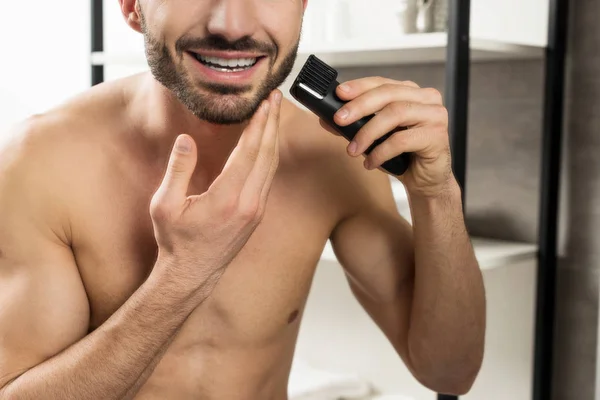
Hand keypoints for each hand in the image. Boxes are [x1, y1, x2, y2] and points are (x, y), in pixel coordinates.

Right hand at [149, 90, 281, 298]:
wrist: (191, 275)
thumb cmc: (176, 241)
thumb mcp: (165, 205)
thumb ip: (178, 170)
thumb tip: (186, 140)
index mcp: (227, 198)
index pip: (250, 152)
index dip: (260, 124)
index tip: (266, 103)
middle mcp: (249, 204)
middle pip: (268, 155)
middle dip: (273, 123)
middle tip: (277, 98)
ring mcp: (256, 210)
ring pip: (272, 166)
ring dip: (274, 138)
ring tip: (275, 114)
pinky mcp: (257, 214)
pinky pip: (268, 178)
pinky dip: (270, 155)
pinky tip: (268, 143)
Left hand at [321, 77, 454, 196]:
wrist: (427, 181)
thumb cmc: (403, 156)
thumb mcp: (375, 137)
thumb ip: (354, 125)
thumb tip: (326, 119)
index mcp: (412, 92)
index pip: (382, 83)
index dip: (360, 86)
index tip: (339, 94)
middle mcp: (426, 99)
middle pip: (388, 94)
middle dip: (360, 106)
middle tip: (339, 120)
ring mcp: (435, 116)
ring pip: (395, 114)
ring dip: (368, 132)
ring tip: (352, 149)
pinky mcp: (437, 137)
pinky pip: (402, 140)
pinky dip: (381, 152)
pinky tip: (370, 162)